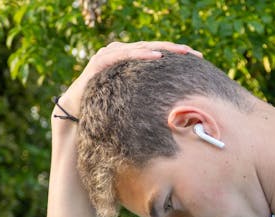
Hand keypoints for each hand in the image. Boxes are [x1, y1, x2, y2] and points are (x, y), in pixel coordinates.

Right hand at [58, 41, 201, 118]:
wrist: (77, 111)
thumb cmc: (105, 107)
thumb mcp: (132, 100)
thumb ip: (147, 96)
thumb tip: (175, 109)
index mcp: (129, 59)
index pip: (157, 53)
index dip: (176, 54)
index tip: (198, 59)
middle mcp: (120, 51)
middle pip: (152, 47)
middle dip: (175, 50)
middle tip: (195, 54)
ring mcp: (110, 54)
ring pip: (141, 47)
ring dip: (162, 49)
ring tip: (181, 52)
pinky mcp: (100, 61)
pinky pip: (123, 55)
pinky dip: (140, 54)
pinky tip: (156, 56)